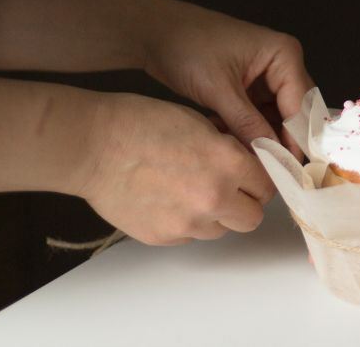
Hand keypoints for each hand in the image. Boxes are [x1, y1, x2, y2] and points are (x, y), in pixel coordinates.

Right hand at [77, 94, 275, 244]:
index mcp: (228, 164)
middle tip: (229, 188)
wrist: (93, 146)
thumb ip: (229, 149)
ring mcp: (188, 223)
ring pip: (221, 230)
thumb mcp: (199, 122)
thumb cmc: (140, 123)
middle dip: (244, 202)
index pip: (266, 186)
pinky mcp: (163, 237)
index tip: (250, 176)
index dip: (259, 179)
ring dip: (216, 214)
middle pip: (252, 218)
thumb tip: (245, 163)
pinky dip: (187, 222)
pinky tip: (168, 199)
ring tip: (190, 190)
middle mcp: (214, 198)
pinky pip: (190, 235)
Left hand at [142, 4, 312, 158]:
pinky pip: (259, 116)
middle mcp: (283, 65)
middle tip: (272, 175)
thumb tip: (271, 159)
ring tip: (249, 164)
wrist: (154, 32)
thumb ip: (247, 124)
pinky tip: (234, 148)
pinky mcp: (251, 88)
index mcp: (284, 55)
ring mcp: (267, 77)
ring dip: (263, 139)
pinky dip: (249, 132)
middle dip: (281, 142)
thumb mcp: (218, 89)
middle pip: (294, 112)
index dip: (295, 141)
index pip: (300, 106)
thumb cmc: (187, 49)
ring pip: (277, 119)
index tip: (288, 173)